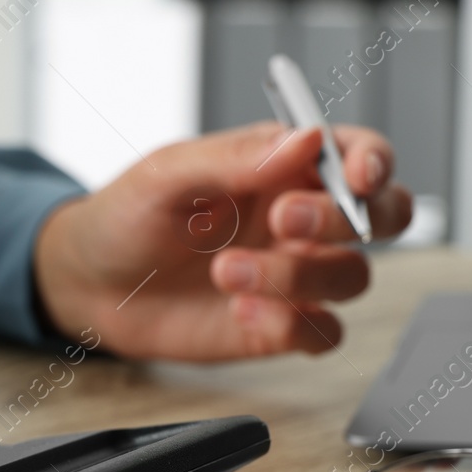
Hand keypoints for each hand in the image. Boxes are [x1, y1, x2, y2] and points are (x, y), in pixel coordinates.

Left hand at [32, 122, 412, 360]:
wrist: (88, 286)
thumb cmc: (126, 218)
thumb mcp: (166, 174)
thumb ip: (236, 156)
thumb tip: (306, 138)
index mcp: (282, 167)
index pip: (359, 154)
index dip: (375, 162)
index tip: (358, 174)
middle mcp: (299, 220)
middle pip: (383, 216)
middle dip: (349, 219)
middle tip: (284, 221)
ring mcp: (293, 275)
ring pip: (352, 277)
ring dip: (298, 276)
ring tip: (224, 270)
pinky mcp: (277, 327)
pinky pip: (322, 332)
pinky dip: (293, 325)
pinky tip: (241, 310)